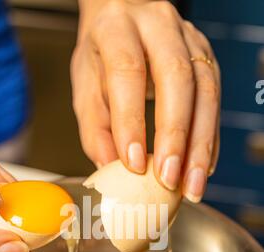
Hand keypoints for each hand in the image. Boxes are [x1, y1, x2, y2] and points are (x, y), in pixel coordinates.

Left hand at [72, 0, 219, 201]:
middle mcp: (158, 26)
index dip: (131, 121)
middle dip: (174, 136)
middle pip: (176, 79)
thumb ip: (94, 127)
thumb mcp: (86, 85)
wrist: (126, 16)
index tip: (133, 164)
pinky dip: (209, 141)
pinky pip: (215, 101)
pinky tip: (202, 168)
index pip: (127, 72)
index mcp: (118, 28)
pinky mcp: (207, 59)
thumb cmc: (103, 53)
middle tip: (168, 178)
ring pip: (205, 92)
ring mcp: (189, 41)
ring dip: (200, 146)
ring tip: (191, 185)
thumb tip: (109, 167)